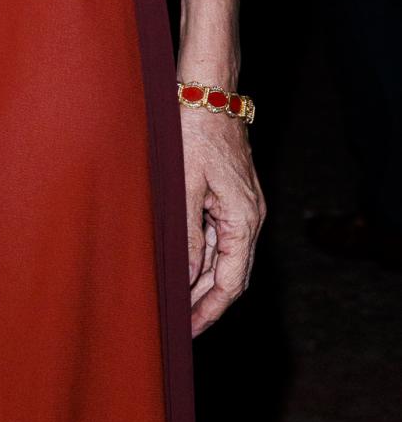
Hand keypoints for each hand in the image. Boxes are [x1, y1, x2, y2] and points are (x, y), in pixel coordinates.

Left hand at [182, 96, 265, 334]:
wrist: (206, 90)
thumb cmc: (193, 131)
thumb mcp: (184, 185)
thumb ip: (186, 233)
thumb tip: (185, 276)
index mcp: (243, 220)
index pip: (230, 283)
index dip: (208, 311)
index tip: (187, 332)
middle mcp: (249, 218)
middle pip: (230, 276)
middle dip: (204, 302)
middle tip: (176, 325)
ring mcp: (241, 206)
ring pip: (223, 257)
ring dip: (200, 280)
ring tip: (173, 303)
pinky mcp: (229, 195)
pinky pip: (217, 236)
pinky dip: (199, 255)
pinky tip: (178, 265)